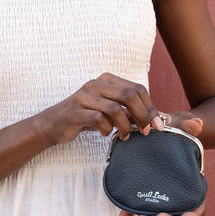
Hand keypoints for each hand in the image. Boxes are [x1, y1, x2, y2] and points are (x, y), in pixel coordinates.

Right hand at [38, 73, 164, 144]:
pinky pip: (98, 119)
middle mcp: (95, 84)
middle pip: (129, 94)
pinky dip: (106, 129)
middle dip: (142, 115)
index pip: (137, 88)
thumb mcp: (110, 112)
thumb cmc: (86, 116)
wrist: (54, 124)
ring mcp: (84, 96)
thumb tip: (159, 119)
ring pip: (115, 108)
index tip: (157, 124)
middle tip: (146, 131)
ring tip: (125, 135)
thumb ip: (131, 112)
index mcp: (107, 80)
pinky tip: (105, 133)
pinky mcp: (74, 111)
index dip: (150, 106)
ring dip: (125, 126)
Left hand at [118, 109, 204, 215]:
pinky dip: (130, 212)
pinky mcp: (145, 189)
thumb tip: (197, 124)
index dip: (193, 214)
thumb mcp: (183, 125)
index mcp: (191, 182)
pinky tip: (122, 215)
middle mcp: (177, 192)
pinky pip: (139, 205)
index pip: (198, 204)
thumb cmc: (177, 129)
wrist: (160, 127)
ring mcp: (161, 193)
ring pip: (158, 213)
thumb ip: (190, 125)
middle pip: (177, 215)